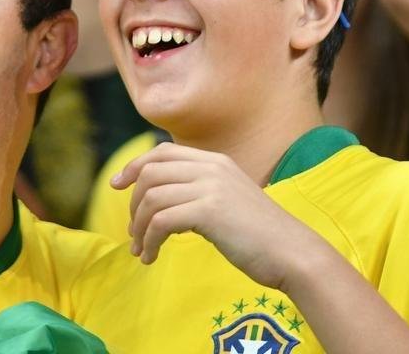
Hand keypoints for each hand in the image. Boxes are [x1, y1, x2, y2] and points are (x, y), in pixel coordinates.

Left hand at [111, 142, 320, 290]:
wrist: (291, 251)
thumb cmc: (260, 235)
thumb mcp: (229, 200)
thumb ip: (201, 191)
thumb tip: (162, 199)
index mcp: (216, 161)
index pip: (163, 152)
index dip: (135, 166)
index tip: (117, 186)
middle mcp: (212, 167)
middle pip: (150, 172)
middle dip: (133, 203)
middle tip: (132, 231)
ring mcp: (211, 186)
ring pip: (152, 197)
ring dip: (139, 227)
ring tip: (141, 249)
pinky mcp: (209, 210)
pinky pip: (161, 220)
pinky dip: (149, 240)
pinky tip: (152, 256)